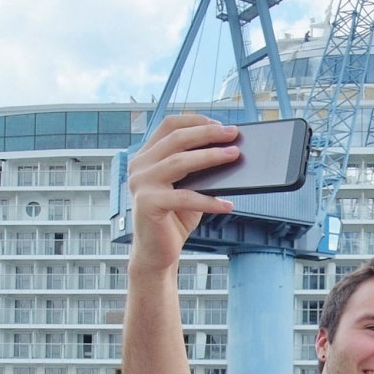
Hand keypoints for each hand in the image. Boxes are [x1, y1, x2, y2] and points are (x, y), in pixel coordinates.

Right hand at [125, 115, 239, 271]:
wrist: (157, 252)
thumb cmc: (175, 217)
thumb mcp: (190, 186)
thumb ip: (200, 168)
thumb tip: (230, 150)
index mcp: (146, 156)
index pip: (169, 125)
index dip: (196, 121)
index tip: (221, 125)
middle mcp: (139, 166)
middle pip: (176, 139)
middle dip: (208, 133)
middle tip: (234, 134)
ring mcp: (140, 184)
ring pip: (179, 161)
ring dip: (211, 157)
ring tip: (235, 156)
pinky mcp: (146, 204)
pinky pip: (184, 197)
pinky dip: (209, 200)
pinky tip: (227, 204)